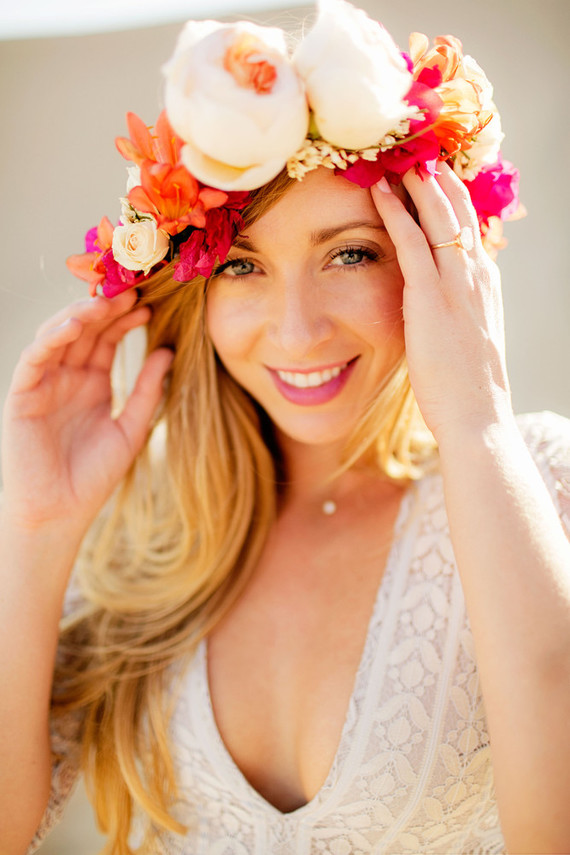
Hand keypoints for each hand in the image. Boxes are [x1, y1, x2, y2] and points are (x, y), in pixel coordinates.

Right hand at [2, 290, 172, 534]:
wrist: (59, 513)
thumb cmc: (94, 476)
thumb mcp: (132, 428)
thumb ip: (148, 390)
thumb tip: (169, 350)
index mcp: (93, 382)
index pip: (107, 338)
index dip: (125, 318)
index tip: (150, 302)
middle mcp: (67, 376)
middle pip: (85, 329)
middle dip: (106, 307)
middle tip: (131, 288)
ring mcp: (44, 383)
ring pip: (59, 335)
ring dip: (80, 314)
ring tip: (107, 300)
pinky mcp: (23, 394)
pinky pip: (36, 358)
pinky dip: (53, 338)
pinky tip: (75, 324)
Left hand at [371, 163, 513, 445]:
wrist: (478, 416)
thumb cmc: (468, 387)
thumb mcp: (470, 339)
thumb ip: (459, 312)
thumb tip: (444, 303)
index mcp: (484, 284)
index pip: (469, 227)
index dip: (453, 197)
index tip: (437, 173)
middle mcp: (476, 276)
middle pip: (459, 212)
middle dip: (439, 177)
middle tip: (418, 148)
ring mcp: (456, 285)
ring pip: (439, 217)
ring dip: (419, 182)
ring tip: (399, 154)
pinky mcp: (431, 299)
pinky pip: (411, 244)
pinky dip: (394, 213)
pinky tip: (379, 191)